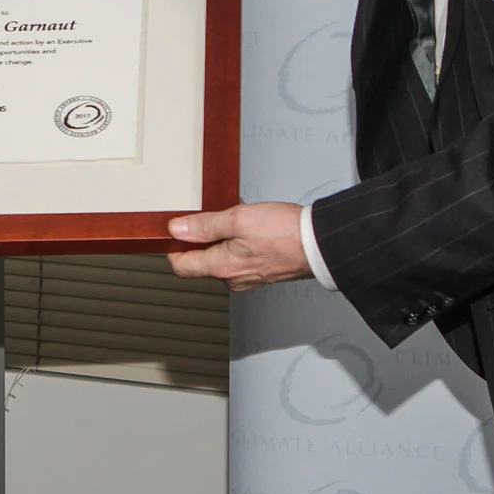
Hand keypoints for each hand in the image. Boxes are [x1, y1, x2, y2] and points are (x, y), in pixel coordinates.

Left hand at [166, 203, 309, 291]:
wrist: (320, 244)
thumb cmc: (285, 233)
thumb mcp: (238, 219)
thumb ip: (205, 225)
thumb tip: (177, 229)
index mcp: (223, 268)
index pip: (181, 266)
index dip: (173, 247)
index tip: (174, 230)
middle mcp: (234, 278)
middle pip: (201, 261)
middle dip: (200, 239)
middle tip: (208, 215)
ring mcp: (249, 277)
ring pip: (222, 257)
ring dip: (222, 237)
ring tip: (234, 217)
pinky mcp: (262, 271)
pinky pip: (239, 256)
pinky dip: (238, 240)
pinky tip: (250, 225)